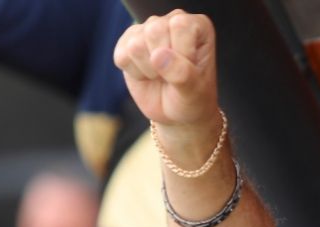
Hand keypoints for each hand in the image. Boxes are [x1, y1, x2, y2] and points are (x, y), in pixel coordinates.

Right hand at [113, 10, 218, 129]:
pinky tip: (148, 74)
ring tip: (161, 75)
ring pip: (136, 45)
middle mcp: (172, 20)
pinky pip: (122, 56)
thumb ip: (181, 73)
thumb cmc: (193, 98)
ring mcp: (147, 29)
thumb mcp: (195, 90)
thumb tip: (158, 55)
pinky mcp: (127, 42)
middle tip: (173, 74)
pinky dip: (135, 73)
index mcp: (197, 25)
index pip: (180, 26)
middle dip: (162, 63)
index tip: (190, 68)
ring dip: (148, 69)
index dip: (182, 54)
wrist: (178, 112)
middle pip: (154, 31)